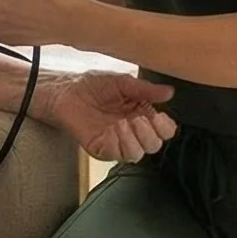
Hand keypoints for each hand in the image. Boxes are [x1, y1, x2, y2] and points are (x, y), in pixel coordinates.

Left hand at [41, 70, 175, 163]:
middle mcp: (133, 131)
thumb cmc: (92, 86)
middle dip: (150, 134)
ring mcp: (117, 142)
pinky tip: (112, 129)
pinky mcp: (102, 148)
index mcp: (142, 114)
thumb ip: (145, 89)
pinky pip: (117, 155)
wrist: (67, 92)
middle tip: (138, 119)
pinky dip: (118, 143)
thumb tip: (169, 92)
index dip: (166, 127)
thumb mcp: (122, 83)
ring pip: (138, 154)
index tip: (160, 116)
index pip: (165, 130)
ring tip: (123, 123)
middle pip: (154, 145)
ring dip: (134, 140)